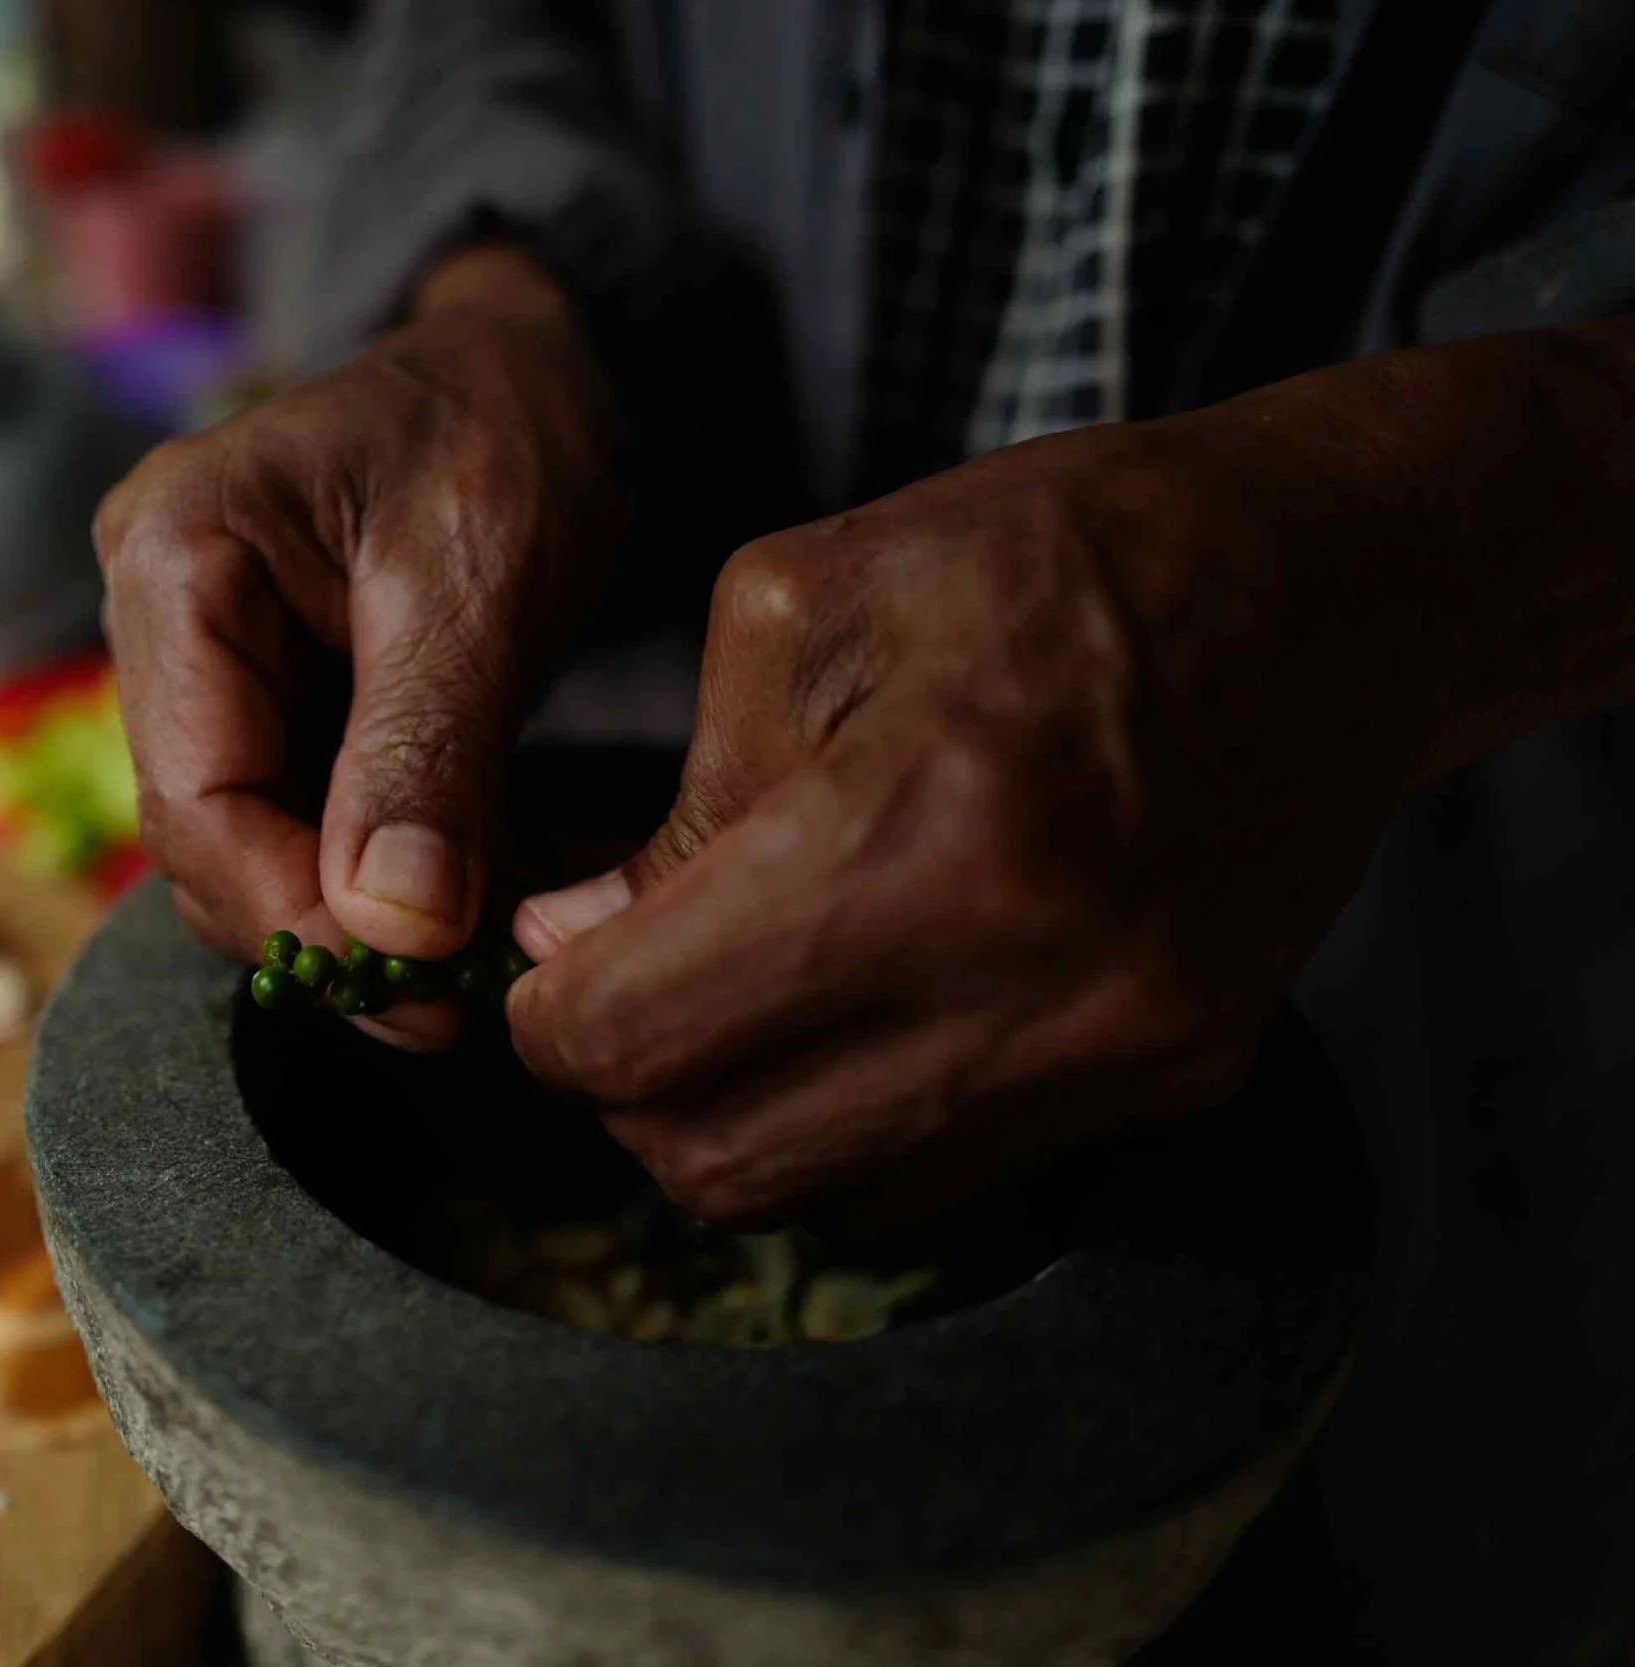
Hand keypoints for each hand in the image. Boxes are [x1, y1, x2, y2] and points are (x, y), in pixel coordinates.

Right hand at [96, 245, 617, 1045]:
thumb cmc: (502, 430)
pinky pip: (288, 821)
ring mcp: (202, 662)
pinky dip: (363, 882)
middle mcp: (157, 613)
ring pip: (241, 846)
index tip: (410, 987)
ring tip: (459, 977)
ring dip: (342, 922)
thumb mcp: (475, 587)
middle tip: (447, 1006)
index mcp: (175, 553)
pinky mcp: (259, 699)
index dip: (290, 910)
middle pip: (203, 834)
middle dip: (316, 931)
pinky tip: (448, 920)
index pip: (194, 791)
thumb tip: (390, 936)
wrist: (531, 370)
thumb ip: (427, 757)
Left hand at [504, 406, 1454, 1230]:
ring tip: (728, 998)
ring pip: (826, 1197)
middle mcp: (1033, 979)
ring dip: (733, 1121)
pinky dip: (854, 1124)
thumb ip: (676, 804)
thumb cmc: (1062, 554)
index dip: (546, 1021)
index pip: (641, 1039)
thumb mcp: (808, 607)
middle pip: (718, 1161)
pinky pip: (944, 1177)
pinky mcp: (1176, 1080)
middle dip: (622, 1092)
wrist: (1335, 588)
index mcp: (919, 830)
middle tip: (614, 991)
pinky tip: (853, 1011)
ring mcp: (1119, 1050)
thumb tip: (572, 944)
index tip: (538, 971)